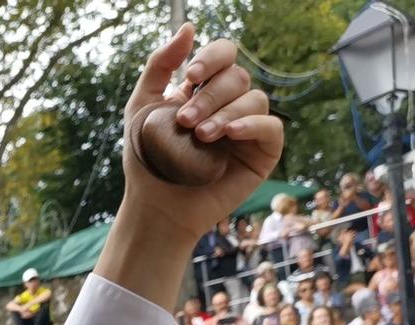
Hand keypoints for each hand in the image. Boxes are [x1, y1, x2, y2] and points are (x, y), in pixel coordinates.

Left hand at [120, 28, 281, 238]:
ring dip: (226, 112)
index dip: (212, 58)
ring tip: (201, 136)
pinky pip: (271, 127)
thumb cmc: (148, 161)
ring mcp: (249, 128)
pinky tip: (229, 134)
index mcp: (206, 90)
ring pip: (255, 99)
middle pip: (238, 77)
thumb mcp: (143, 108)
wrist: (155, 208)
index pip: (224, 55)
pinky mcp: (262, 153)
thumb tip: (188, 27)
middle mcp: (231, 104)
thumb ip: (159, 66)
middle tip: (185, 121)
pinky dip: (252, 125)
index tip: (190, 77)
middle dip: (211, 96)